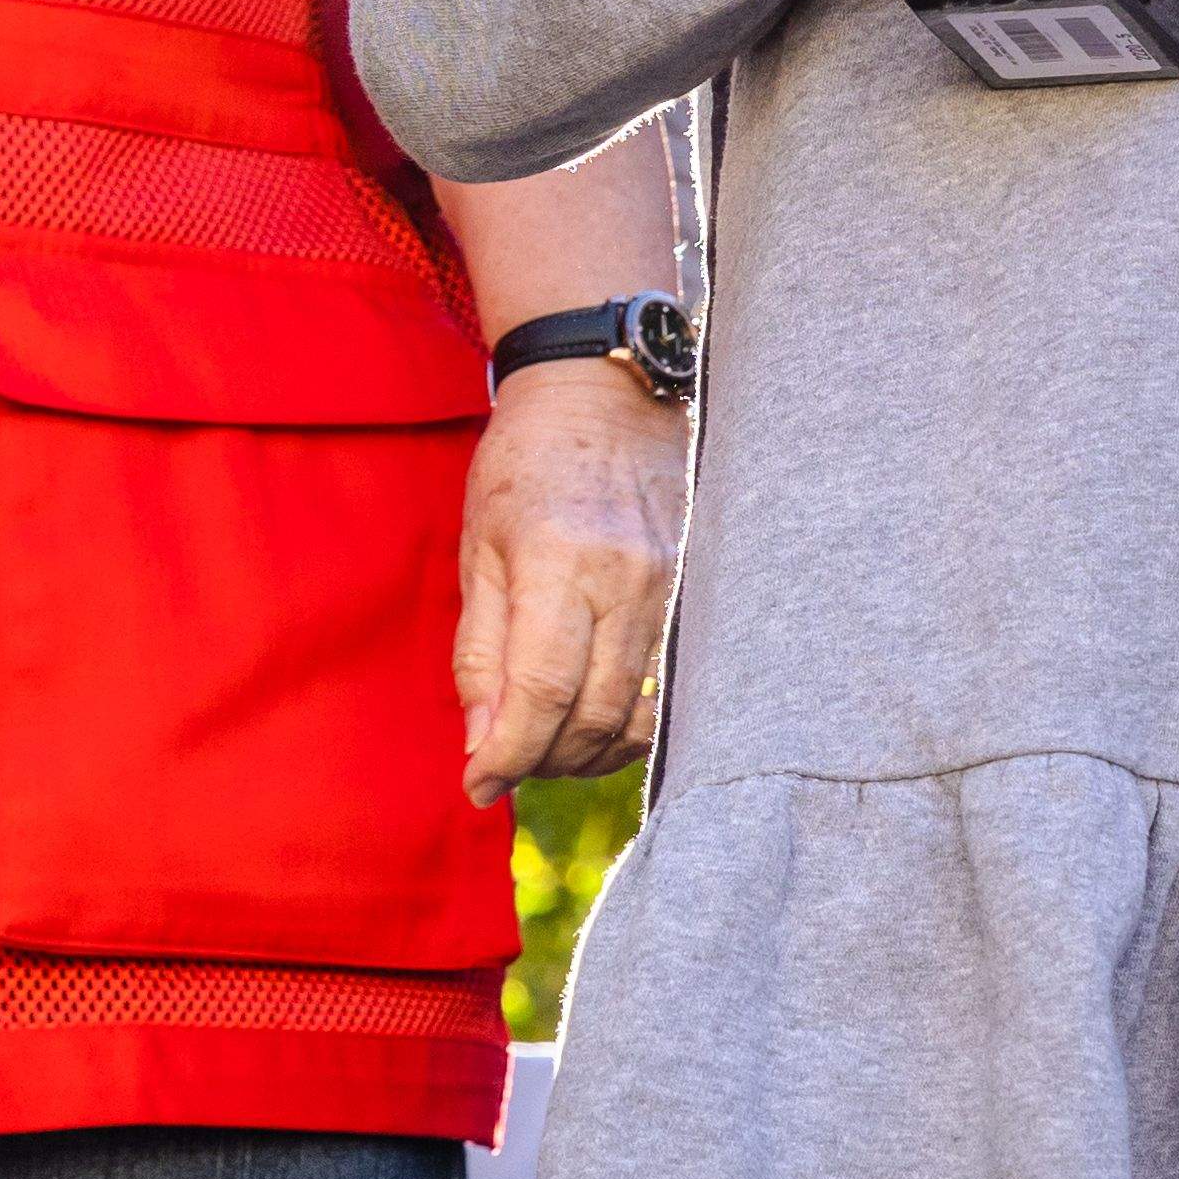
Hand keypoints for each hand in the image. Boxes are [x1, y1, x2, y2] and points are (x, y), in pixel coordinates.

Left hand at [455, 361, 686, 804]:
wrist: (605, 393)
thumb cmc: (524, 465)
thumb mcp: (479, 550)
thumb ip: (481, 651)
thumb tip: (482, 745)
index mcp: (558, 560)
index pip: (541, 693)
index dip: (508, 755)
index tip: (479, 785)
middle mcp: (627, 577)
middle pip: (595, 715)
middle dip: (545, 761)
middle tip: (508, 762)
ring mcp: (674, 583)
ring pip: (640, 710)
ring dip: (590, 750)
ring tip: (551, 744)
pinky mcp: (699, 587)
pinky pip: (670, 682)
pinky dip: (632, 718)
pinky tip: (600, 715)